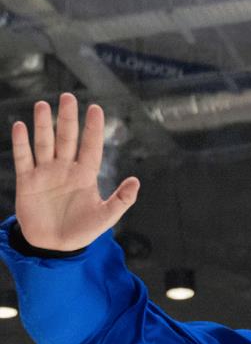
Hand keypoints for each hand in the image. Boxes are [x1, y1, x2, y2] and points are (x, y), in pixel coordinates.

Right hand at [12, 93, 139, 250]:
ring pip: (44, 143)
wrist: (55, 246)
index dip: (93, 129)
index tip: (96, 109)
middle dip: (68, 119)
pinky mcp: (27, 181)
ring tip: (44, 105)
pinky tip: (21, 126)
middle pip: (67, 139)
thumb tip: (136, 181)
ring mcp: (46, 173)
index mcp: (85, 175)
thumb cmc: (82, 230)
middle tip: (68, 97)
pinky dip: (21, 143)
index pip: (91, 147)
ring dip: (44, 125)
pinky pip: (23, 158)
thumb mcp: (106, 217)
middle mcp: (65, 169)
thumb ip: (121, 200)